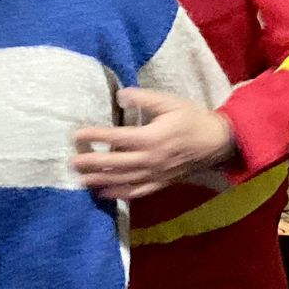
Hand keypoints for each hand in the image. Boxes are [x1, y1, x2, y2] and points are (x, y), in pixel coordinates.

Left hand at [70, 89, 236, 200]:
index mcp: (152, 137)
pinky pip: (137, 192)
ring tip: (81, 180)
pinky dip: (119, 194)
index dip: (95, 136)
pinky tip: (104, 194)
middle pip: (115, 163)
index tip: (76, 134)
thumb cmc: (192, 119)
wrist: (216, 142)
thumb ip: (144, 98)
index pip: (116, 138)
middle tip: (72, 162)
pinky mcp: (160, 183)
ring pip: (123, 180)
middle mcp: (151, 159)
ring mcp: (155, 174)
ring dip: (101, 180)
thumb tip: (120, 94)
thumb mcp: (169, 102)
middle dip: (92, 163)